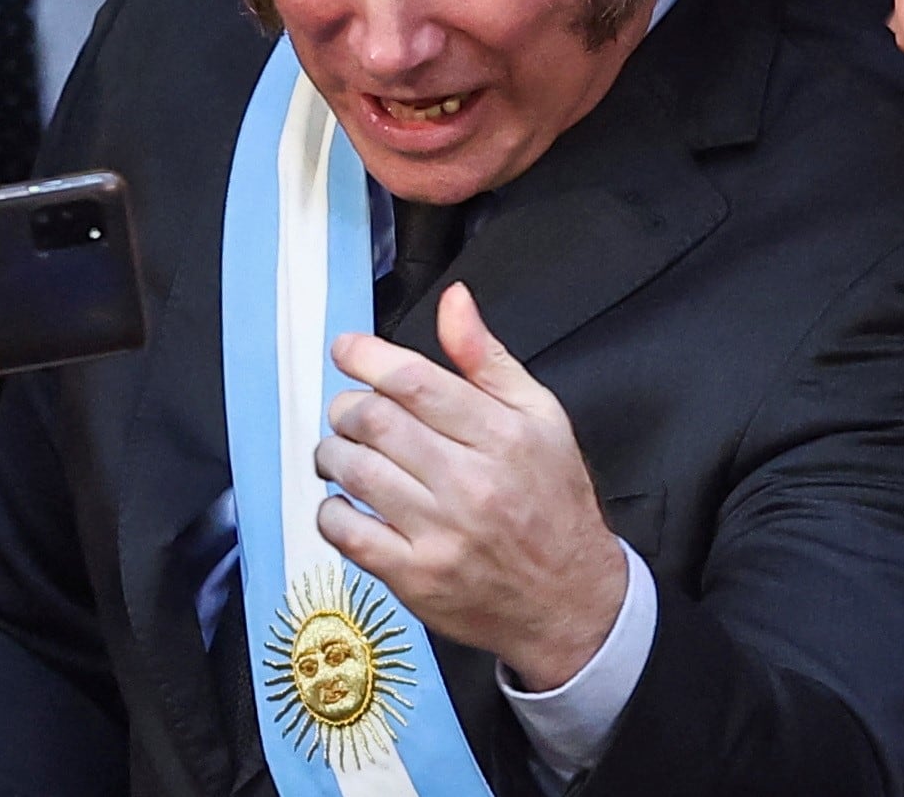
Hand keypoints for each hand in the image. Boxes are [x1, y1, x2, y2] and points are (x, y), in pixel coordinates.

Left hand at [314, 282, 627, 690]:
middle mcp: (470, 483)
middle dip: (347, 405)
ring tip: (343, 450)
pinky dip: (331, 508)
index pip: (414, 381)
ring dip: (332, 451)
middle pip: (374, 421)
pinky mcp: (415, 577)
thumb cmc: (554, 505)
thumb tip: (454, 302)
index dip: (366, 356)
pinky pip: (345, 531)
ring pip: (353, 470)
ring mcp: (440, 533)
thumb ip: (488, 359)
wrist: (571, 601)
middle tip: (350, 410)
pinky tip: (348, 500)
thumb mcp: (542, 418)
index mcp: (502, 436)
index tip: (347, 350)